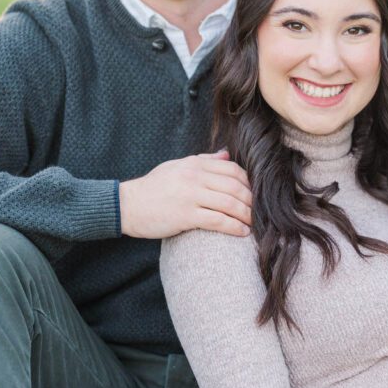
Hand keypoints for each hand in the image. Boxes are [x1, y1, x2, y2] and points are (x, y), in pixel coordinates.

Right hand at [119, 151, 251, 238]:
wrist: (127, 205)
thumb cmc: (153, 187)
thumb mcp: (177, 167)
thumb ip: (203, 161)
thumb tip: (226, 154)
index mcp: (194, 164)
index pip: (232, 170)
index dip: (249, 183)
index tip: (254, 195)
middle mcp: (194, 177)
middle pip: (235, 186)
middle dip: (251, 201)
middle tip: (260, 212)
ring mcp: (190, 196)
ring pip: (230, 203)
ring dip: (246, 215)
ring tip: (254, 224)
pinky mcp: (185, 215)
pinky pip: (217, 220)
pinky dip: (233, 227)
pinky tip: (242, 232)